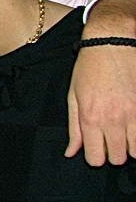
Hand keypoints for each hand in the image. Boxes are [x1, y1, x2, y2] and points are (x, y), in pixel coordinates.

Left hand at [65, 0, 135, 164]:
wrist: (112, 43)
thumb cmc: (89, 68)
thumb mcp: (73, 96)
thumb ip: (74, 128)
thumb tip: (71, 152)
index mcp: (90, 118)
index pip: (96, 159)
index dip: (95, 157)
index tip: (96, 148)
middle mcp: (113, 119)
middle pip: (118, 158)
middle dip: (113, 153)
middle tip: (110, 139)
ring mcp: (133, 114)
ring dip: (129, 145)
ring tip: (123, 132)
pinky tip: (132, 124)